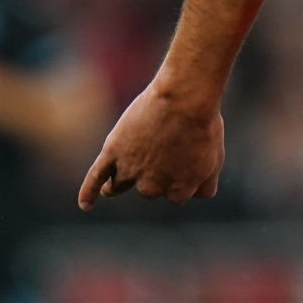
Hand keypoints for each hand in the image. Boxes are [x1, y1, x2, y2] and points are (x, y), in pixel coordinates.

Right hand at [78, 79, 224, 209]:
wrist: (184, 97)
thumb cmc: (203, 123)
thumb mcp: (216, 158)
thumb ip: (207, 183)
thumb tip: (198, 196)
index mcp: (179, 190)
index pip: (176, 197)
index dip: (180, 178)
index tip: (184, 159)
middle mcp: (153, 186)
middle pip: (150, 189)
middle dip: (156, 173)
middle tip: (163, 147)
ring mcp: (131, 170)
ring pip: (120, 186)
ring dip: (119, 184)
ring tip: (113, 185)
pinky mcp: (113, 153)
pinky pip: (95, 178)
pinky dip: (89, 192)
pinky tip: (86, 205)